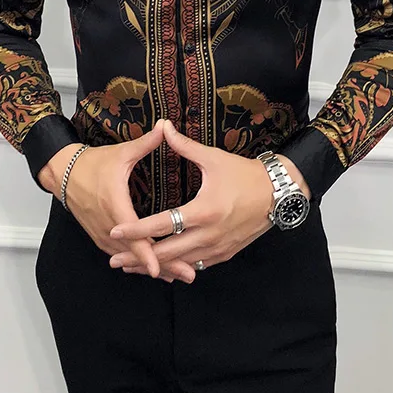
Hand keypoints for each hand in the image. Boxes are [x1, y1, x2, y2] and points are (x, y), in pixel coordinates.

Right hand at [37, 120, 196, 283]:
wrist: (64, 173)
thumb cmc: (94, 163)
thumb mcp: (122, 153)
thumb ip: (146, 143)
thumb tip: (166, 126)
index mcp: (115, 205)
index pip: (132, 234)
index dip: (146, 252)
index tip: (159, 267)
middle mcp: (108, 225)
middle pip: (136, 252)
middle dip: (162, 265)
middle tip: (188, 275)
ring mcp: (103, 234)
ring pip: (130, 257)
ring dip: (153, 266)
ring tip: (179, 276)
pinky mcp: (101, 237)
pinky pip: (122, 255)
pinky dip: (139, 263)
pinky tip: (157, 270)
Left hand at [106, 119, 310, 273]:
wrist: (278, 194)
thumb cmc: (245, 175)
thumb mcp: (214, 158)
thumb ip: (184, 146)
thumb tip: (163, 126)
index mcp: (203, 211)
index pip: (161, 224)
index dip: (136, 230)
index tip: (115, 232)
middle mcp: (209, 235)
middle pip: (167, 253)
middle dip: (139, 258)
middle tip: (114, 260)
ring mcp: (218, 248)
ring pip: (180, 264)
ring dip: (156, 266)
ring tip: (131, 266)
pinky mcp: (225, 254)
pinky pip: (196, 265)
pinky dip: (178, 267)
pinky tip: (163, 266)